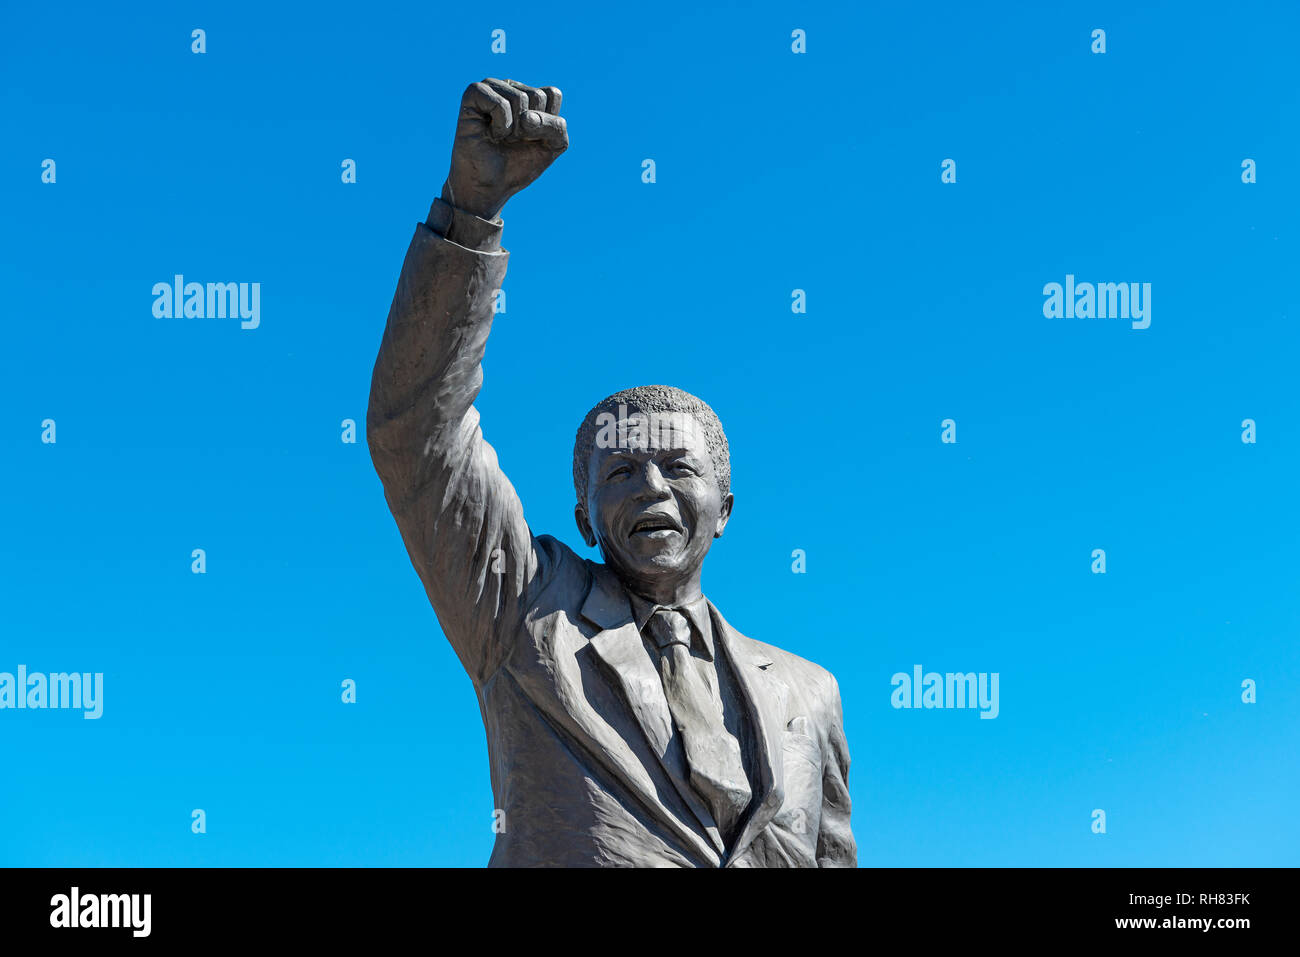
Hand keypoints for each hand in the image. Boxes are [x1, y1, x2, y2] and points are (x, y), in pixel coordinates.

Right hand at [443, 78, 567, 220]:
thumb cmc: (517, 165)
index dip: (546, 123)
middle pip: (538, 96)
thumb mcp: (551, 146)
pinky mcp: (474, 92)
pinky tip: (489, 133)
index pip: (552, 94)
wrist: (489, 185)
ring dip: (514, 129)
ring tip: (500, 137)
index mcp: (530, 94)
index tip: (532, 137)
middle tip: (513, 139)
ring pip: (521, 99)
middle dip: (530, 127)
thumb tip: (526, 116)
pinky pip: (500, 104)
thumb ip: (557, 127)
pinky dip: (500, 126)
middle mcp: (511, 87)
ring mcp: (491, 87)